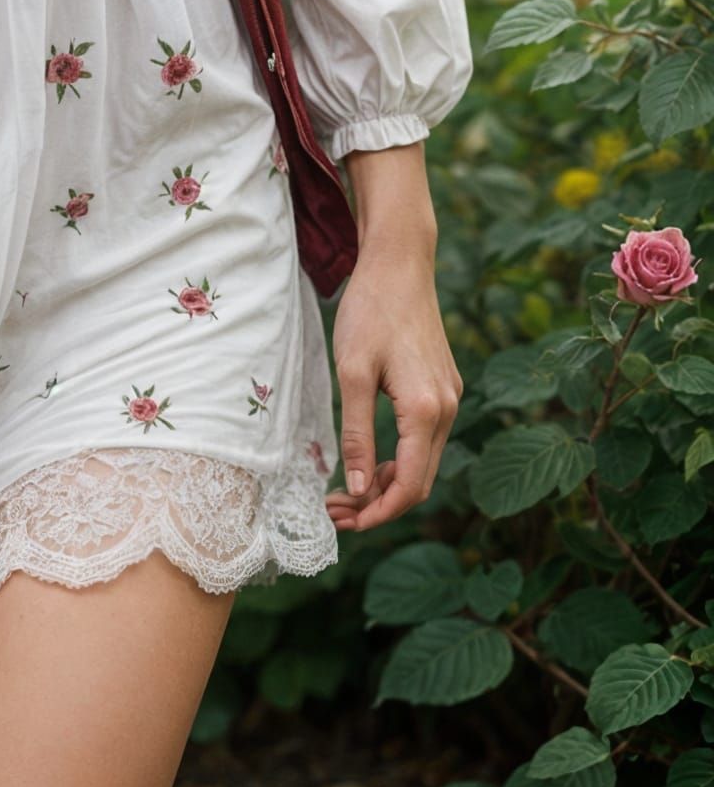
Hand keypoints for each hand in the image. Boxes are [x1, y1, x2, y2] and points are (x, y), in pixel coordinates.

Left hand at [324, 229, 462, 534]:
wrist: (400, 264)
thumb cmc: (370, 312)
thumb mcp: (352, 373)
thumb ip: (356, 433)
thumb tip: (356, 486)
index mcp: (426, 410)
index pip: (409, 486)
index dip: (377, 512)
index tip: (344, 522)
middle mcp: (447, 408)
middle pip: (419, 481)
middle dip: (379, 504)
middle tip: (336, 512)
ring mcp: (449, 397)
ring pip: (423, 462)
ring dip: (387, 482)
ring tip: (345, 490)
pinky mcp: (443, 386)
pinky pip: (426, 439)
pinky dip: (399, 458)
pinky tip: (369, 458)